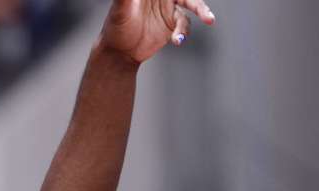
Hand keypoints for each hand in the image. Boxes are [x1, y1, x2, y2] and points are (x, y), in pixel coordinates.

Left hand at [98, 0, 215, 63]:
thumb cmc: (115, 29)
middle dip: (197, 0)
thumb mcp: (120, 11)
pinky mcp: (173, 25)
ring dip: (202, 10)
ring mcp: (169, 10)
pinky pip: (185, 25)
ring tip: (209, 19)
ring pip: (192, 4)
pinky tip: (177, 40)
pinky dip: (183, 32)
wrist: (120, 53)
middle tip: (204, 7)